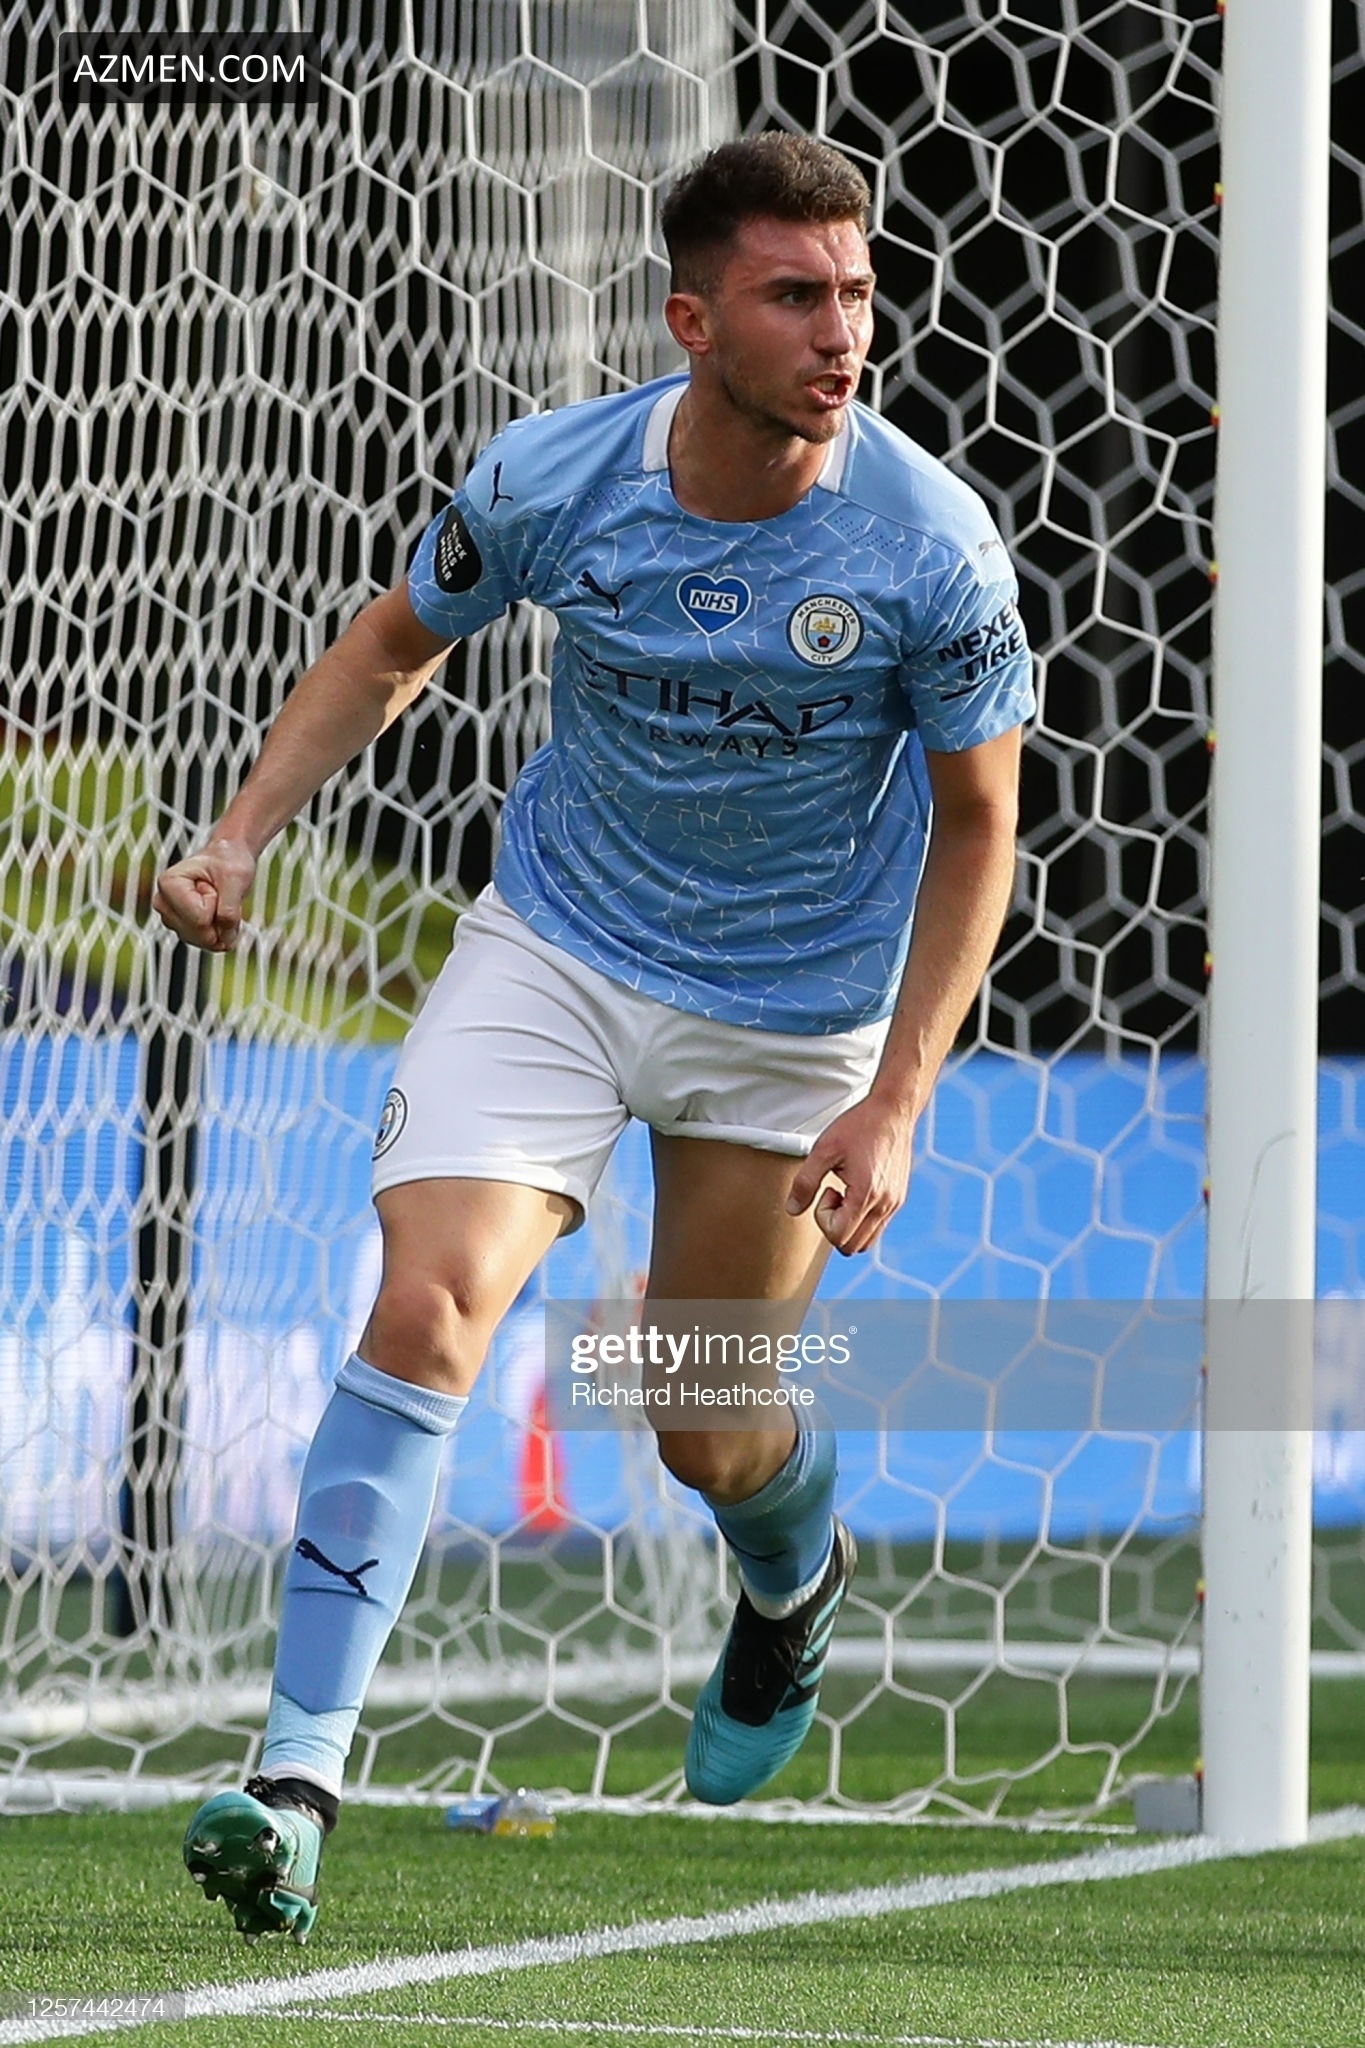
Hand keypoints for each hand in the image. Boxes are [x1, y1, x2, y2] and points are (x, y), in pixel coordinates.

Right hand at [153, 838, 256, 951]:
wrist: (228, 859)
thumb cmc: (229, 861)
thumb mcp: (236, 878)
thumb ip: (230, 910)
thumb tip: (225, 941)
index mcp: (169, 884)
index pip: (200, 918)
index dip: (217, 903)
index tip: (213, 884)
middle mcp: (163, 903)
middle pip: (199, 933)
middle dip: (219, 918)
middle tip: (218, 893)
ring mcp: (171, 918)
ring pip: (203, 941)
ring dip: (221, 925)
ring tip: (217, 900)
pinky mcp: (181, 928)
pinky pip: (206, 944)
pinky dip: (219, 932)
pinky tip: (218, 912)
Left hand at [786, 1094, 914, 1255]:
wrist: (893, 1111)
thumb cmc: (858, 1126)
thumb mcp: (823, 1150)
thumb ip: (804, 1183)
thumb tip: (792, 1210)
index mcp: (866, 1194)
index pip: (839, 1235)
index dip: (823, 1217)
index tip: (827, 1189)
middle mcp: (884, 1204)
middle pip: (852, 1246)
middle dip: (834, 1226)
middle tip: (833, 1194)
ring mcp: (894, 1203)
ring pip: (866, 1241)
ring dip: (848, 1226)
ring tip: (845, 1195)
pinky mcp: (898, 1198)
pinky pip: (878, 1226)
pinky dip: (861, 1219)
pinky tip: (856, 1190)